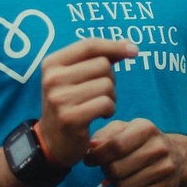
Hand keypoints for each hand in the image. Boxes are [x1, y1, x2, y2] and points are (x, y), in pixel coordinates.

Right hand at [37, 38, 138, 167]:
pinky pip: (106, 103)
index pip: (89, 45)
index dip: (114, 46)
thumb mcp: (77, 76)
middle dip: (110, 78)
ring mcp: (59, 99)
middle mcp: (52, 79)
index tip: (134, 50)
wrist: (52, 141)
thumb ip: (101, 58)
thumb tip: (128, 44)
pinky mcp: (70, 118)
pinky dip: (110, 109)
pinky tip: (100, 115)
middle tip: (100, 93)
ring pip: (107, 85)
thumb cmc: (70, 103)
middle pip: (102, 65)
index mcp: (52, 63)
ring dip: (111, 96)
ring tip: (98, 105)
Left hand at [84, 118, 182, 186]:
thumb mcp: (124, 129)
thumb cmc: (142, 140)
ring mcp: (164, 168)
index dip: (97, 156)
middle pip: (117, 169)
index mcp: (147, 128)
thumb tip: (92, 146)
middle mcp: (158, 147)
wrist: (176, 155)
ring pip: (123, 186)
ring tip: (120, 174)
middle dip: (106, 170)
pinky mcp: (165, 186)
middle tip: (107, 166)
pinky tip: (131, 182)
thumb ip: (105, 134)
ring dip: (115, 183)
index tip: (90, 159)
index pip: (115, 146)